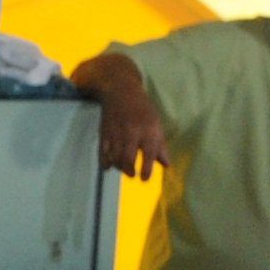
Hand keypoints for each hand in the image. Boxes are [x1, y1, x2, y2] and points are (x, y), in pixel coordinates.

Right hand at [76, 60, 169, 177]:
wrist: (120, 91)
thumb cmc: (142, 108)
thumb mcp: (156, 123)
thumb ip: (160, 145)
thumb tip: (166, 164)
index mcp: (148, 129)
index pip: (149, 154)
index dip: (147, 169)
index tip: (144, 178)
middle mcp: (132, 132)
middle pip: (128, 158)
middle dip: (130, 170)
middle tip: (132, 174)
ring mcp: (116, 133)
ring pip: (115, 157)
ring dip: (119, 167)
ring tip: (124, 169)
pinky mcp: (104, 132)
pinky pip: (103, 152)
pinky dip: (105, 162)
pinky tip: (109, 165)